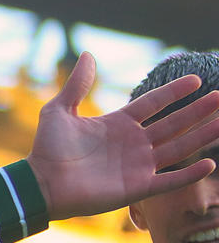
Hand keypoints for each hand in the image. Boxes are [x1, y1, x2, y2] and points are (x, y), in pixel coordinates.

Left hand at [29, 52, 218, 219]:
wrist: (41, 184)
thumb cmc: (47, 149)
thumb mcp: (59, 111)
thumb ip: (77, 85)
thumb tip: (89, 54)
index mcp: (117, 124)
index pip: (153, 104)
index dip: (174, 92)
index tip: (196, 80)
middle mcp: (133, 144)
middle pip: (174, 124)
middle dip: (198, 111)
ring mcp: (138, 166)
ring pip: (179, 148)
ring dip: (203, 136)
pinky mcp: (137, 188)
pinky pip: (169, 180)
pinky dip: (189, 174)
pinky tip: (209, 163)